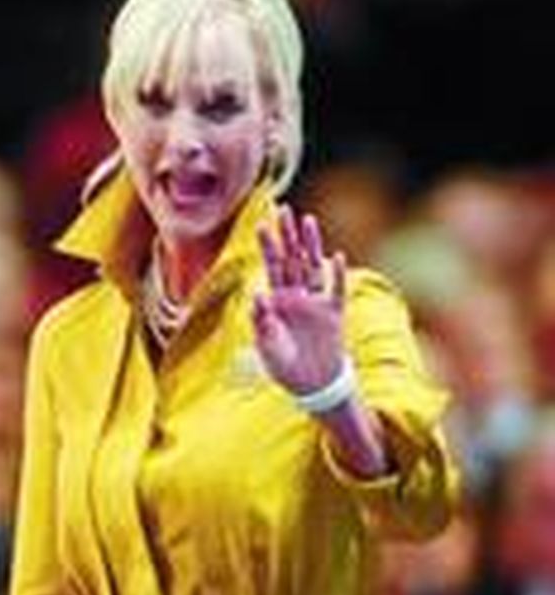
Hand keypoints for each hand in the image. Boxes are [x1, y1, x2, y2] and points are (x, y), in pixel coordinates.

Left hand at [252, 209, 348, 395]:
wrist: (310, 385)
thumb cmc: (283, 366)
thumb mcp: (266, 346)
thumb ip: (262, 321)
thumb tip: (258, 295)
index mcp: (276, 301)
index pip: (271, 267)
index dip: (267, 245)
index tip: (261, 223)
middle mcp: (296, 296)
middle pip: (291, 259)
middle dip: (287, 234)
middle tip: (282, 209)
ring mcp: (316, 302)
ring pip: (313, 267)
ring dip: (311, 245)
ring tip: (307, 221)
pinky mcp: (334, 314)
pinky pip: (336, 290)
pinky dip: (336, 275)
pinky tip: (335, 257)